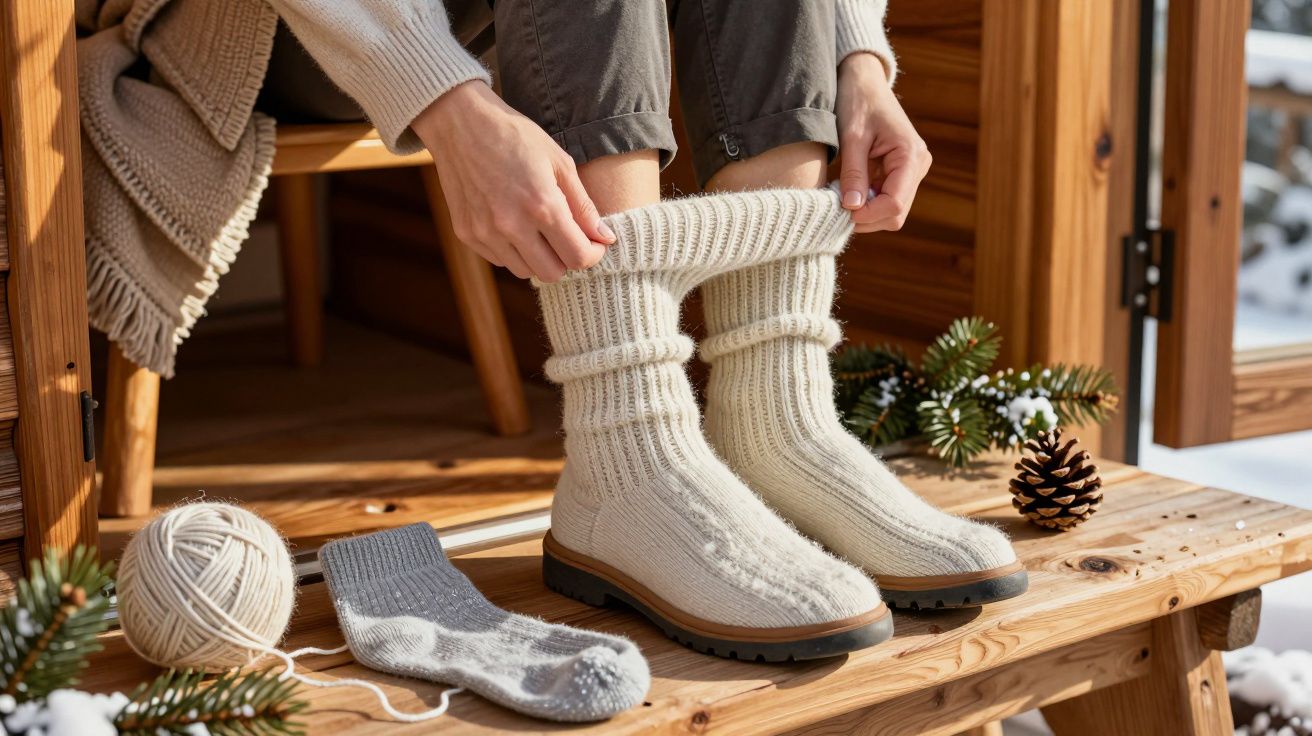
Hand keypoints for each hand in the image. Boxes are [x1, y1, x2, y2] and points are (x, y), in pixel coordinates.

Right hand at [412, 81, 612, 281]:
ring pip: (525, 272)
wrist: (460, 123)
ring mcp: (486, 233)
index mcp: (542, 206)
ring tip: (539, 229)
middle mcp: (512, 225)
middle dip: (567, 259)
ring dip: (539, 258)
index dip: (593, 254)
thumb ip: (584, 205)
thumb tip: (605, 238)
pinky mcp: (466, 234)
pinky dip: (513, 251)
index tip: (593, 243)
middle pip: (553, 273)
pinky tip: (513, 224)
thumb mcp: (559, 162)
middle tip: (567, 237)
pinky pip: (500, 260)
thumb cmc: (515, 137)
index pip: (578, 257)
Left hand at [835, 53, 931, 232]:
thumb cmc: (858, 101)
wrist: (864, 81)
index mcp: (911, 155)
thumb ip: (853, 173)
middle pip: (895, 214)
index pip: (894, 204)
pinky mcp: (901, 173)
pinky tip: (850, 189)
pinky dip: (866, 202)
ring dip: (865, 211)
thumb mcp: (852, 136)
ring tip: (842, 194)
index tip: (840, 210)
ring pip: (891, 212)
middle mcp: (918, 166)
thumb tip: (852, 208)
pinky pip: (885, 200)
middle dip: (866, 216)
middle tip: (837, 205)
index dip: (867, 214)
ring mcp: (912, 171)